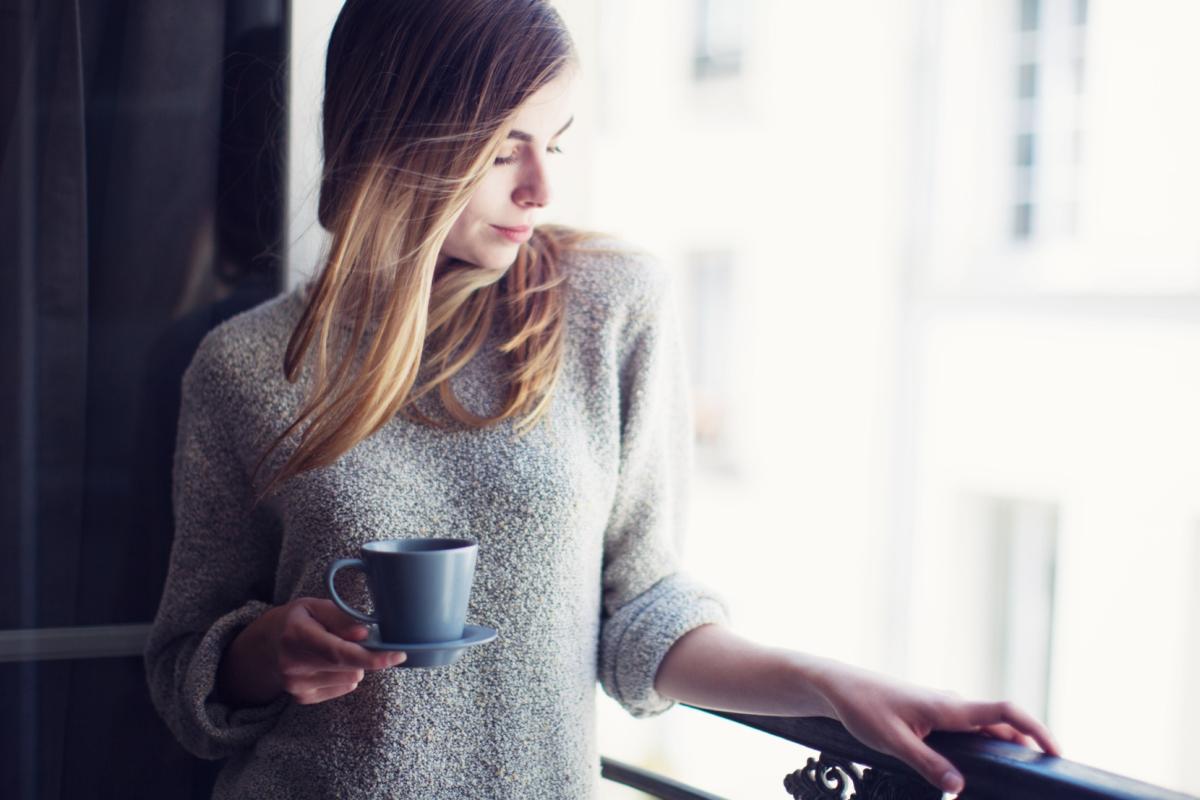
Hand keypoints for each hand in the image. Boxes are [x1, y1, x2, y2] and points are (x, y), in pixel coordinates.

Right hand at [217, 597, 406, 705]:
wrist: (268, 644)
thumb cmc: (299, 620)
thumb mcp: (317, 606)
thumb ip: (341, 618)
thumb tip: (364, 635)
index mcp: (296, 635)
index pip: (339, 652)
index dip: (372, 657)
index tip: (398, 655)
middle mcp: (293, 664)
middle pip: (349, 667)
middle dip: (366, 654)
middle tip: (358, 639)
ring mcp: (296, 685)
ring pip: (351, 679)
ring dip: (353, 665)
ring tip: (334, 649)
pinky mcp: (302, 698)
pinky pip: (343, 688)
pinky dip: (345, 675)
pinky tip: (328, 664)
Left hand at [809, 660, 1061, 795]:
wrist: (839, 687)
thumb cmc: (863, 708)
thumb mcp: (893, 741)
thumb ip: (927, 763)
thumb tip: (959, 788)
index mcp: (948, 707)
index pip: (1004, 711)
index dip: (1035, 728)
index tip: (1056, 751)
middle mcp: (951, 705)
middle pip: (1001, 724)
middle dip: (1028, 744)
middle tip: (1045, 776)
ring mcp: (943, 709)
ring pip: (985, 727)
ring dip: (1006, 745)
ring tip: (1022, 774)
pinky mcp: (933, 715)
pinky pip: (969, 729)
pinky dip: (986, 744)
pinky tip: (983, 765)